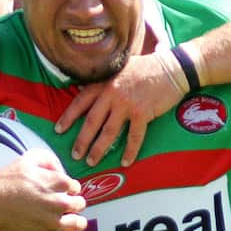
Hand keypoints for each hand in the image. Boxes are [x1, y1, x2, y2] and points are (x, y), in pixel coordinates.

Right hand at [0, 153, 86, 230]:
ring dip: (78, 223)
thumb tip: (58, 168)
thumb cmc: (5, 182)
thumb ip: (45, 159)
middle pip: (79, 204)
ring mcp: (52, 222)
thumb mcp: (25, 160)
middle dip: (75, 204)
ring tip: (74, 223)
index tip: (65, 192)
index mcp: (55, 182)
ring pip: (77, 224)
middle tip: (69, 207)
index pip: (75, 186)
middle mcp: (57, 202)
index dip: (70, 189)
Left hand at [54, 52, 182, 166]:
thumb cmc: (147, 67)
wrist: (172, 68)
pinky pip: (134, 137)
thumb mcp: (120, 68)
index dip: (68, 117)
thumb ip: (103, 80)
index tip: (58, 130)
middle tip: (74, 155)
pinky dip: (130, 151)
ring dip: (99, 149)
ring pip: (108, 132)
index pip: (80, 101)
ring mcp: (127, 104)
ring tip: (91, 161)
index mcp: (104, 82)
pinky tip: (125, 162)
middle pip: (91, 121)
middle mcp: (112, 93)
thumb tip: (83, 88)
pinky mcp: (143, 113)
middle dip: (81, 141)